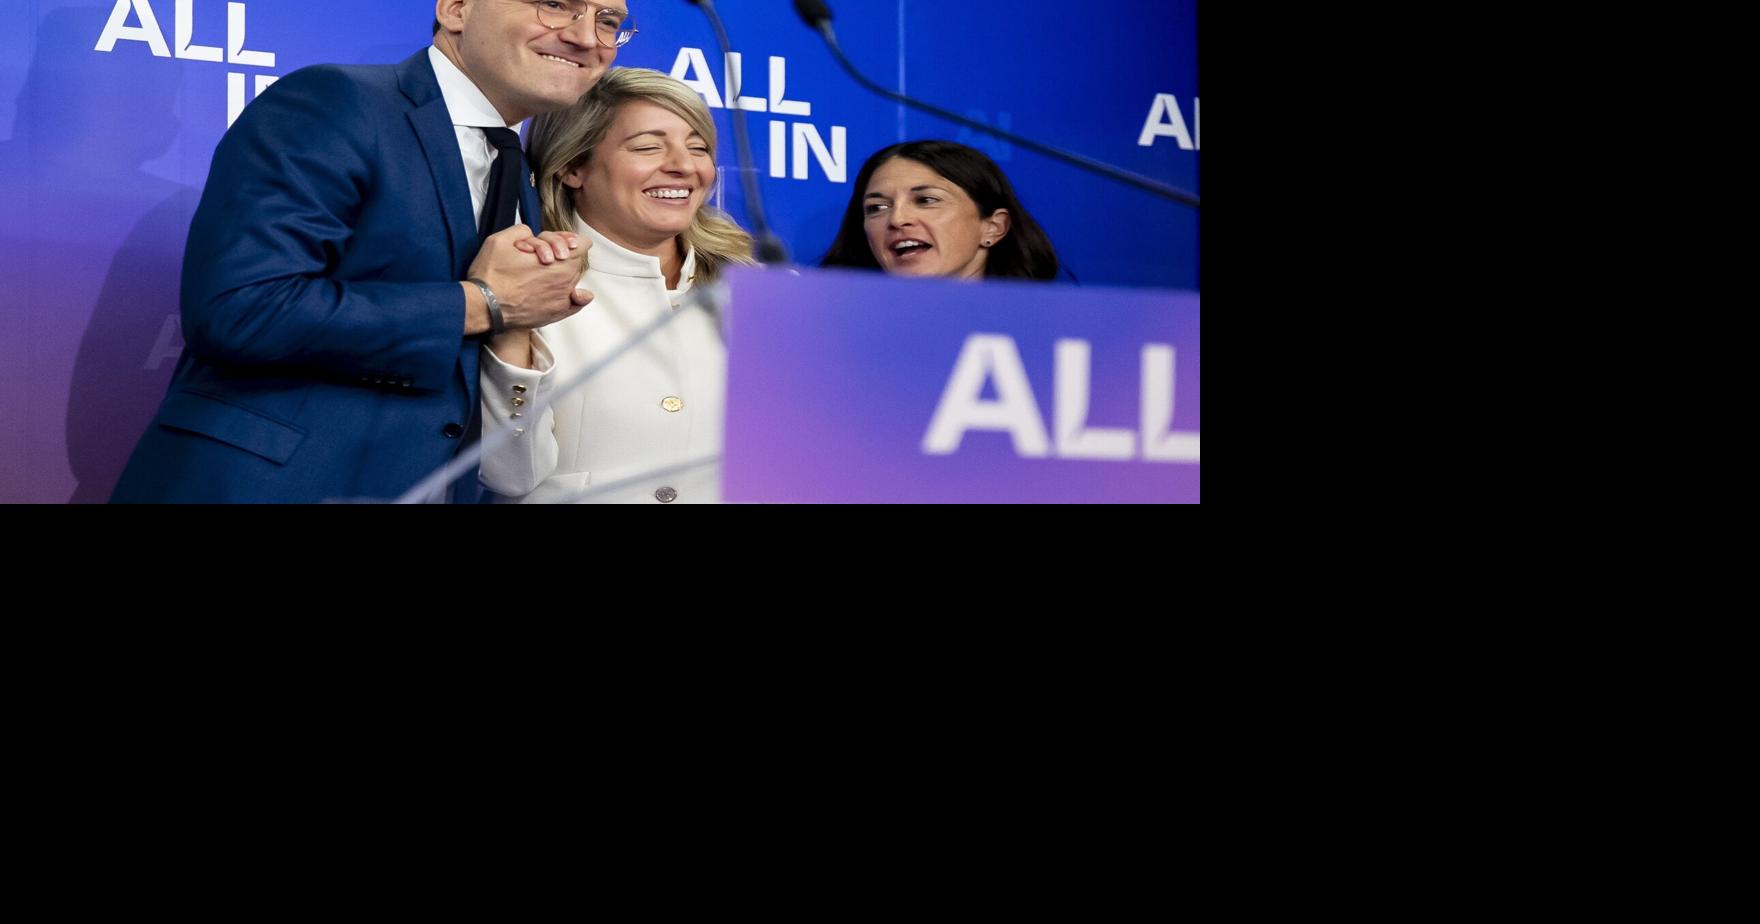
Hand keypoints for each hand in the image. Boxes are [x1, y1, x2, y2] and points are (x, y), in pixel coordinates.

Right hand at [466, 226, 593, 331]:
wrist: (484, 307)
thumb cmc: (491, 276)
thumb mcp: (501, 240)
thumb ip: (523, 231)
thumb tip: (532, 235)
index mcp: (559, 263)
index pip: (582, 244)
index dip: (567, 239)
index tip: (556, 243)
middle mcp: (566, 282)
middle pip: (576, 260)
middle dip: (561, 255)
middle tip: (541, 256)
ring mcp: (563, 299)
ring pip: (572, 279)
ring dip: (560, 273)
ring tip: (537, 273)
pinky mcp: (556, 314)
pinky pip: (575, 302)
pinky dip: (573, 296)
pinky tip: (562, 291)